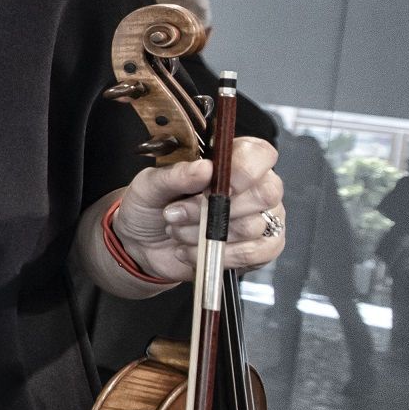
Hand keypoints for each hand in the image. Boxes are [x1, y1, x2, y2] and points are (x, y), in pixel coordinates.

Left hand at [112, 137, 284, 280]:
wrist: (143, 243)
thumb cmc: (151, 205)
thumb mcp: (150, 185)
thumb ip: (175, 175)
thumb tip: (205, 168)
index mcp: (233, 158)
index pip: (260, 154)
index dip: (243, 169)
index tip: (211, 183)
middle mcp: (255, 186)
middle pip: (265, 193)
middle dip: (215, 208)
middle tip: (176, 213)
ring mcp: (262, 218)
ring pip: (252, 226)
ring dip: (205, 233)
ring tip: (177, 230)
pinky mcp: (260, 249)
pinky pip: (256, 253)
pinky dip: (219, 255)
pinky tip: (191, 250)